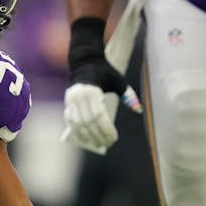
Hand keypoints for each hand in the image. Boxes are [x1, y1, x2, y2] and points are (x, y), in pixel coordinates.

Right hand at [60, 18, 137, 154]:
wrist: (85, 62)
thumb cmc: (104, 72)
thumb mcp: (118, 80)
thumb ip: (128, 95)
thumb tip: (138, 110)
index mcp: (92, 91)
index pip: (99, 116)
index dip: (106, 129)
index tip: (114, 138)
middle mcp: (79, 96)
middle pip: (89, 122)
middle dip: (99, 135)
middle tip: (108, 143)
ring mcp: (71, 100)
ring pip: (78, 124)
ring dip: (88, 136)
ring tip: (98, 144)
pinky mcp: (67, 103)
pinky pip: (71, 121)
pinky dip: (77, 131)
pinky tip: (86, 139)